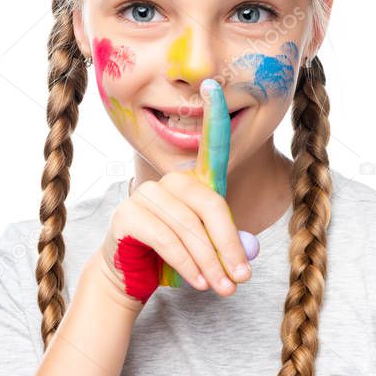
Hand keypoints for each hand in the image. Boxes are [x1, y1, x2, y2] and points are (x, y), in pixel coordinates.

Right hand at [96, 80, 257, 308]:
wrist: (131, 278)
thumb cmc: (173, 259)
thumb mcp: (207, 251)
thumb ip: (228, 247)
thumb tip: (247, 254)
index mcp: (191, 182)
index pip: (206, 147)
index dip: (211, 117)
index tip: (214, 87)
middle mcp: (168, 182)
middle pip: (209, 202)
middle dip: (228, 244)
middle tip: (242, 277)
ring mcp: (145, 195)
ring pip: (188, 227)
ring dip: (209, 262)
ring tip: (223, 288)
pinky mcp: (127, 216)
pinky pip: (166, 238)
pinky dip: (186, 264)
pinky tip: (197, 282)